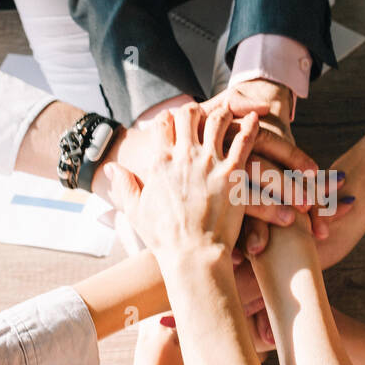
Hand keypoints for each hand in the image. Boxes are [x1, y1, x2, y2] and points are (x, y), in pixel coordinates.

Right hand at [103, 103, 257, 266]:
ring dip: (221, 112)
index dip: (167, 117)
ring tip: (227, 110)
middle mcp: (184, 156)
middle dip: (194, 110)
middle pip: (189, 115)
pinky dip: (249, 125)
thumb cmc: (164, 238)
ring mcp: (210, 162)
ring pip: (217, 121)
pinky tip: (254, 117)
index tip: (173, 119)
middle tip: (200, 113)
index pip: (162, 124)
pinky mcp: (233, 172)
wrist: (193, 254)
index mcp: (160, 162)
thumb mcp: (135, 211)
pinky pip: (245, 139)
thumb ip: (123, 185)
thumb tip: (110, 168)